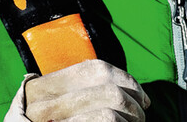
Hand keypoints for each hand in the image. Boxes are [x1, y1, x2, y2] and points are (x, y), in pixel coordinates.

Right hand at [24, 60, 150, 121]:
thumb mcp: (54, 109)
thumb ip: (78, 94)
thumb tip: (133, 96)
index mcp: (45, 87)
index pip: (96, 69)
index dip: (126, 81)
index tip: (142, 97)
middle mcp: (45, 103)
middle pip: (108, 89)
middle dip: (133, 103)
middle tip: (141, 115)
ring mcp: (55, 119)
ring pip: (110, 109)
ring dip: (130, 117)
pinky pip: (105, 121)